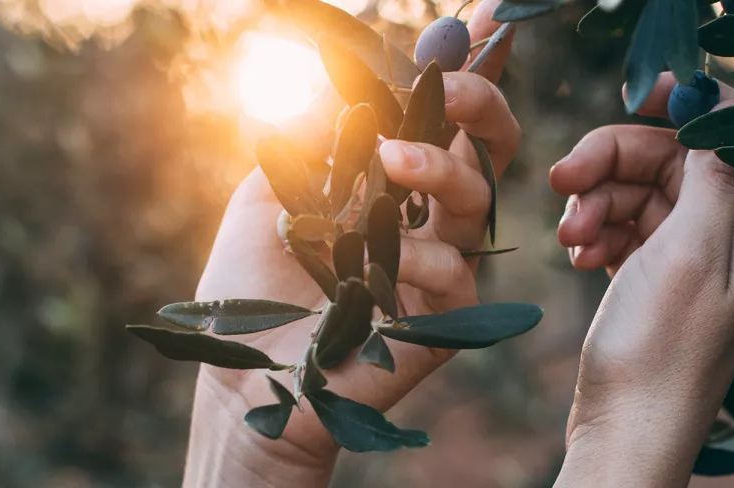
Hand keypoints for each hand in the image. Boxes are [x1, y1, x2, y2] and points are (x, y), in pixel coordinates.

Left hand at [185, 2, 517, 485]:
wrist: (243, 370)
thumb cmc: (254, 285)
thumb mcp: (267, 192)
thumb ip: (304, 137)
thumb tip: (331, 76)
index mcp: (391, 182)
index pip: (441, 116)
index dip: (469, 66)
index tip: (490, 14)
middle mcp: (425, 216)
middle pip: (486, 146)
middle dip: (479, 102)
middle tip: (448, 83)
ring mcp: (439, 266)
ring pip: (479, 199)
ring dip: (441, 167)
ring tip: (392, 157)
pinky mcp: (443, 319)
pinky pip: (455, 272)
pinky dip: (417, 255)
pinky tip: (378, 260)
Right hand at [549, 73, 733, 486]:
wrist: (627, 428)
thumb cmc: (662, 349)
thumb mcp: (693, 250)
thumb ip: (714, 174)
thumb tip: (723, 107)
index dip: (693, 105)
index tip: (637, 95)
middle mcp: (727, 236)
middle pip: (673, 161)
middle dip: (614, 162)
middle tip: (561, 179)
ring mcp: (687, 259)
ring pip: (639, 193)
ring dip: (596, 204)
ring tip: (570, 240)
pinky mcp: (651, 279)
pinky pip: (623, 229)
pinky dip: (596, 233)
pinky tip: (579, 258)